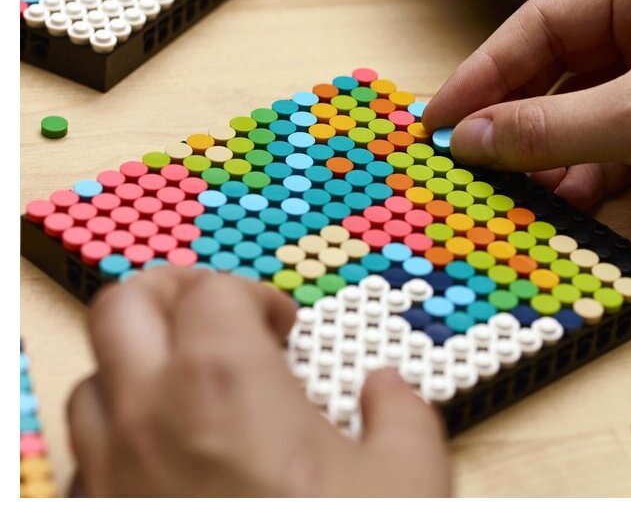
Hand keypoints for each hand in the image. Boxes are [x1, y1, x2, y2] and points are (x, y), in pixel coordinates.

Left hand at [67, 267, 449, 496]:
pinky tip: (163, 463)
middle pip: (124, 306)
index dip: (253, 295)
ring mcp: (110, 475)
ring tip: (189, 385)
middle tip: (212, 310)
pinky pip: (84, 460)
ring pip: (92, 381)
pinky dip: (117, 441)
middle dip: (171, 293)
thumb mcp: (409, 478)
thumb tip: (388, 388)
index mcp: (226, 383)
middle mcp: (150, 417)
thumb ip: (403, 412)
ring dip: (137, 366)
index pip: (212, 290)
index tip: (281, 323)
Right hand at [423, 0, 630, 265]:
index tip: (441, 116)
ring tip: (508, 186)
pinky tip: (559, 199)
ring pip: (577, 114)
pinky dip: (579, 175)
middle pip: (555, 70)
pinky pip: (605, 148)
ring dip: (542, 152)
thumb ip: (545, 127)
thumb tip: (467, 139)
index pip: (542, 24)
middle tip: (463, 153)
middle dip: (510, 115)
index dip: (484, 70)